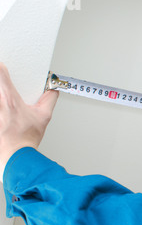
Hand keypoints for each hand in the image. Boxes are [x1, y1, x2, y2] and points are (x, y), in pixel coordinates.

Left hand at [0, 63, 58, 179]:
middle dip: (1, 83)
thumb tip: (53, 91)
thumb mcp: (43, 117)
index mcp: (9, 99)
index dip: (1, 68)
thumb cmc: (25, 139)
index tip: (3, 69)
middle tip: (5, 88)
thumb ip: (49, 100)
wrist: (14, 157)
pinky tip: (3, 115)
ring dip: (0, 97)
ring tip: (5, 106)